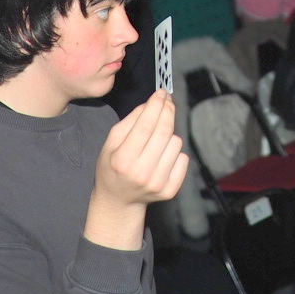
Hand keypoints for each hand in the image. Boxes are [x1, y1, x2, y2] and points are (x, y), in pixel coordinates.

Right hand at [93, 90, 188, 210]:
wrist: (118, 201)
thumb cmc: (113, 167)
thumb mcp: (111, 142)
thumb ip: (131, 120)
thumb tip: (152, 103)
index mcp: (122, 160)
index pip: (145, 126)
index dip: (155, 105)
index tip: (161, 92)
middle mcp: (141, 173)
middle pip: (164, 132)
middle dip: (168, 110)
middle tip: (167, 101)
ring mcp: (157, 184)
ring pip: (176, 142)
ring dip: (169, 134)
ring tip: (157, 140)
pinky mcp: (170, 191)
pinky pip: (183, 159)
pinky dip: (175, 152)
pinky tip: (162, 155)